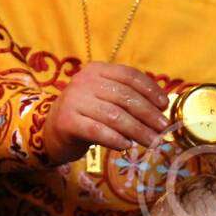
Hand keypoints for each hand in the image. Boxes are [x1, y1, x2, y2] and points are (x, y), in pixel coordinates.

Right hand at [43, 62, 169, 163]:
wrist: (51, 130)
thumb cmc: (87, 115)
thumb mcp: (106, 99)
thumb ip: (128, 98)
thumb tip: (162, 109)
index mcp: (97, 70)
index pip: (129, 75)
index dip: (150, 90)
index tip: (165, 106)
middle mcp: (84, 81)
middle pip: (124, 96)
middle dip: (148, 114)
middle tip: (163, 129)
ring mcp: (74, 100)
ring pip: (114, 116)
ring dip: (137, 130)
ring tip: (152, 141)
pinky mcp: (67, 121)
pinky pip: (97, 131)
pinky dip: (115, 139)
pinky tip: (127, 146)